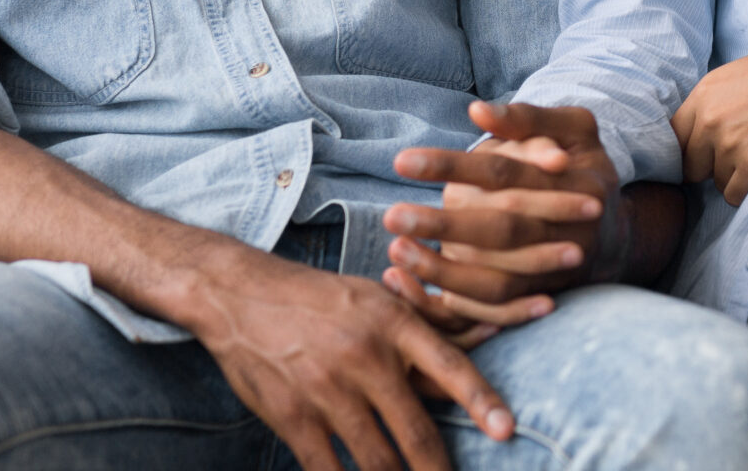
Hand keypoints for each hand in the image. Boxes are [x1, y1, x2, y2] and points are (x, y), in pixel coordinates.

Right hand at [167, 240, 514, 470]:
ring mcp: (326, 391)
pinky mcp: (292, 417)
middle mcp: (365, 358)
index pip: (450, 367)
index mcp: (394, 324)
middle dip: (439, 469)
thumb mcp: (377, 302)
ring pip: (376, 459)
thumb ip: (418, 339)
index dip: (481, 401)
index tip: (506, 431)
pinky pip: (327, 468)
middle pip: (415, 431)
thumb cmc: (322, 300)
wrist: (241, 295)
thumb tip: (462, 375)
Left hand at [384, 102, 615, 337]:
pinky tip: (412, 284)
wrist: (613, 231)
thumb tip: (477, 111)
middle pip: (500, 230)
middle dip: (443, 225)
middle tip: (391, 216)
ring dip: (443, 270)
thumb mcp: (575, 129)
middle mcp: (569, 230)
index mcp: (576, 182)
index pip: (505, 172)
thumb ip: (528, 118)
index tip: (402, 161)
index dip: (453, 166)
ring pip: (496, 279)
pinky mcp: (539, 296)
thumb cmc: (582, 167)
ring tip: (397, 251)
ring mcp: (555, 270)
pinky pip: (495, 309)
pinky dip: (454, 302)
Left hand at [672, 25, 747, 204]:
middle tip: (734, 156)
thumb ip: (711, 104)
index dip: (688, 149)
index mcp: (702, 95)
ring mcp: (729, 145)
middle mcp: (709, 121)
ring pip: (714, 181)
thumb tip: (699, 134)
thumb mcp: (734, 77)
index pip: (673, 138)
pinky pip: (733, 195)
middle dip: (708, 166)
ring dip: (733, 175)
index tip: (701, 154)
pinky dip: (746, 189)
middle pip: (689, 165)